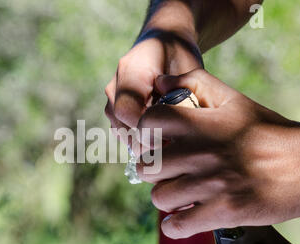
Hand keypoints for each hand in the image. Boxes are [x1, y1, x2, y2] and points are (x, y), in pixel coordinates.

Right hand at [104, 28, 201, 153]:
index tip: (168, 138)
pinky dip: (139, 138)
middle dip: (145, 140)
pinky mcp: (113, 108)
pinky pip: (123, 131)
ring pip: (121, 131)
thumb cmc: (179, 55)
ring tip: (167, 140)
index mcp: (131, 70)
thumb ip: (180, 94)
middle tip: (171, 146)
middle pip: (121, 125)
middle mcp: (114, 85)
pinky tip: (158, 135)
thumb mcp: (188, 69)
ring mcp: (110, 98)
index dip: (145, 130)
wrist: (162, 42)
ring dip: (142, 141)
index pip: (126, 111)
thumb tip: (171, 124)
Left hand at [137, 69, 299, 238]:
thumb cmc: (269, 132)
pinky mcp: (224, 211)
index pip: (148, 122)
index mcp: (201, 123)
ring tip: (180, 196)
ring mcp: (211, 183)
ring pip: (160, 196)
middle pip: (147, 166)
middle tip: (168, 173)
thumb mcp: (234, 100)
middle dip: (153, 171)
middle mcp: (201, 152)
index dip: (144, 134)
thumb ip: (195, 83)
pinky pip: (179, 224)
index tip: (152, 144)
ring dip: (166, 199)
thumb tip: (161, 81)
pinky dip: (175, 226)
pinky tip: (182, 220)